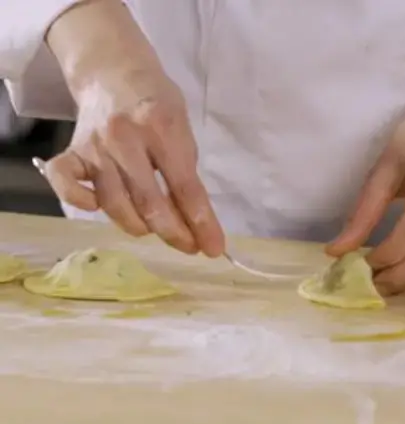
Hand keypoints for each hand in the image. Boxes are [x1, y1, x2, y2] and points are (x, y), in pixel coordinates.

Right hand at [42, 0, 224, 256]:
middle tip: (189, 246)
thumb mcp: (183, 130)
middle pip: (150, 202)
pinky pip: (66, 185)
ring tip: (156, 227)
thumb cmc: (157, 104)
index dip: (201, 223)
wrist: (113, 70)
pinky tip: (97, 207)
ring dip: (139, 226)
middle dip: (174, 233)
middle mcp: (125, 137)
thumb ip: (186, 173)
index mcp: (162, 127)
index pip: (185, 186)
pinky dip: (80, 202)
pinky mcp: (72, 151)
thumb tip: (195, 223)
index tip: (214, 248)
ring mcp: (95, 145)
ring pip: (115, 204)